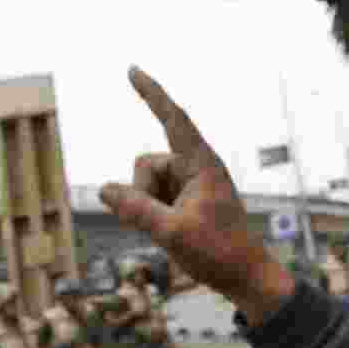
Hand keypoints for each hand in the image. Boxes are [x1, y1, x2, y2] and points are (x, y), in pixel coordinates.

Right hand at [100, 67, 294, 324]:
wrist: (245, 277)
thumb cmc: (218, 253)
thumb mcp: (171, 232)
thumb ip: (135, 209)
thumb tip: (103, 190)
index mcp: (203, 166)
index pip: (173, 120)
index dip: (152, 94)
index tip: (132, 70)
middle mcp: (196, 169)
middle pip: (146, 164)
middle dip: (142, 192)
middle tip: (166, 225)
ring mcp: (190, 185)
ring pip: (144, 184)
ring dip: (146, 207)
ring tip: (174, 232)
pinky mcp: (184, 200)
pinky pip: (150, 198)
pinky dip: (150, 215)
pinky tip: (171, 234)